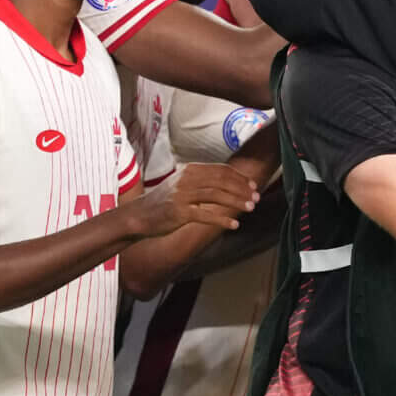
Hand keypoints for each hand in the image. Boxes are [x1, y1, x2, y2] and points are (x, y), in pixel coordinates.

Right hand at [120, 163, 258, 236]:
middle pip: (221, 181)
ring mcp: (182, 195)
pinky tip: (234, 225)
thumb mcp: (182, 184)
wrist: (140, 215)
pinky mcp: (179, 212)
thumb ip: (202, 182)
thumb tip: (228, 185)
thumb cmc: (164, 202)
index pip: (220, 170)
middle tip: (256, 198)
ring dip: (236, 202)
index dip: (239, 178)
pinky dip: (222, 220)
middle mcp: (187, 179)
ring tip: (250, 209)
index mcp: (190, 170)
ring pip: (217, 195)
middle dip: (242, 189)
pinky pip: (206, 215)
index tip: (253, 186)